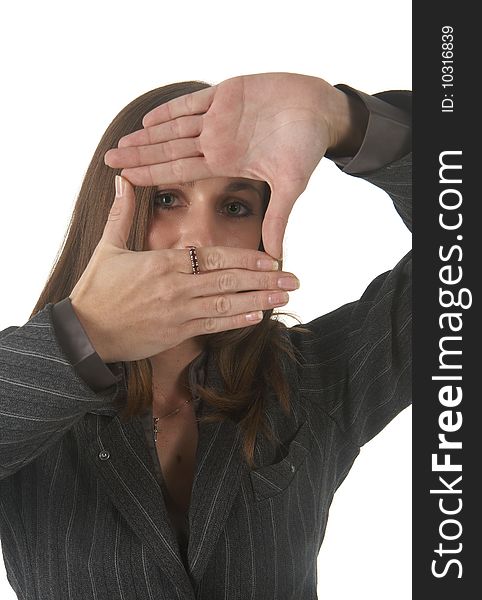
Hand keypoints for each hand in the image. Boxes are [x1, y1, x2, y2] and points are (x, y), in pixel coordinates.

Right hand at [68, 176, 299, 362]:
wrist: (83, 333)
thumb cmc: (96, 290)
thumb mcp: (107, 248)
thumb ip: (120, 214)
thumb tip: (121, 180)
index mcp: (162, 262)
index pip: (213, 256)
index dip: (245, 257)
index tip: (271, 257)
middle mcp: (176, 286)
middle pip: (228, 279)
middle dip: (263, 278)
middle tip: (293, 278)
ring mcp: (178, 311)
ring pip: (226, 304)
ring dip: (259, 300)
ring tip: (284, 296)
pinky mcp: (176, 333)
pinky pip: (212, 326)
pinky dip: (236, 321)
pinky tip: (259, 316)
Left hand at [104, 73, 365, 259]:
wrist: (321, 111)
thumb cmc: (307, 148)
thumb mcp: (290, 186)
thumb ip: (277, 217)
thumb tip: (275, 257)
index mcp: (226, 161)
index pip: (181, 171)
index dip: (154, 175)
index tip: (127, 181)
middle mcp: (217, 141)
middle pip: (169, 149)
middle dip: (140, 155)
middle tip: (108, 160)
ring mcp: (220, 116)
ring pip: (174, 127)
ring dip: (148, 135)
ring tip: (121, 143)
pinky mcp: (228, 92)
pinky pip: (193, 102)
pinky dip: (171, 109)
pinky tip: (149, 119)